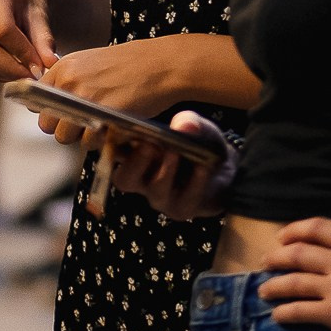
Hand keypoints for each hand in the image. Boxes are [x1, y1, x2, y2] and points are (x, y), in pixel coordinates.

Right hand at [0, 0, 55, 80]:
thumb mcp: (42, 17)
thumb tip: (50, 63)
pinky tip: (17, 70)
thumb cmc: (33, 4)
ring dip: (7, 73)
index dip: (22, 51)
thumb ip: (45, 40)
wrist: (22, 0)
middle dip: (12, 68)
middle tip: (33, 76)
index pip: (3, 30)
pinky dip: (1, 72)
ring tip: (28, 72)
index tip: (40, 65)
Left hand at [34, 43, 170, 148]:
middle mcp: (67, 83)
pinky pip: (88, 142)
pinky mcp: (101, 117)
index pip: (37, 102)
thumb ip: (67, 82)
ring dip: (81, 138)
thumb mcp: (90, 62)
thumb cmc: (130, 64)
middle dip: (64, 129)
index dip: (52, 112)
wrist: (161, 64)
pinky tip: (112, 127)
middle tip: (86, 123)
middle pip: (46, 125)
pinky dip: (99, 141)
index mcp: (62, 68)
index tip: (65, 114)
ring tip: (101, 125)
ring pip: (64, 138)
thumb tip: (50, 107)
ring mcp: (84, 101)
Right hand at [110, 112, 235, 219]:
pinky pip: (186, 199)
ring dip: (165, 170)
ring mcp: (161, 197)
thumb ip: (188, 121)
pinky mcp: (182, 209)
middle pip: (124, 179)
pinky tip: (204, 168)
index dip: (105, 142)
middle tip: (148, 144)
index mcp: (134, 156)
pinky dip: (196, 182)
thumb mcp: (195, 126)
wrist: (226, 168)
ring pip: (155, 190)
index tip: (108, 127)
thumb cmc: (198, 143)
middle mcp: (142, 179)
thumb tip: (184, 125)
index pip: (111, 151)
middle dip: (134, 163)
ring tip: (174, 152)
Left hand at [260, 219, 330, 330]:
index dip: (296, 230)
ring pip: (294, 281)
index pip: (319, 228)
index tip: (283, 236)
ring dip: (274, 285)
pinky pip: (301, 311)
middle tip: (266, 262)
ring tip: (263, 291)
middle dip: (277, 257)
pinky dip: (285, 312)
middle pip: (298, 253)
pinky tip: (277, 316)